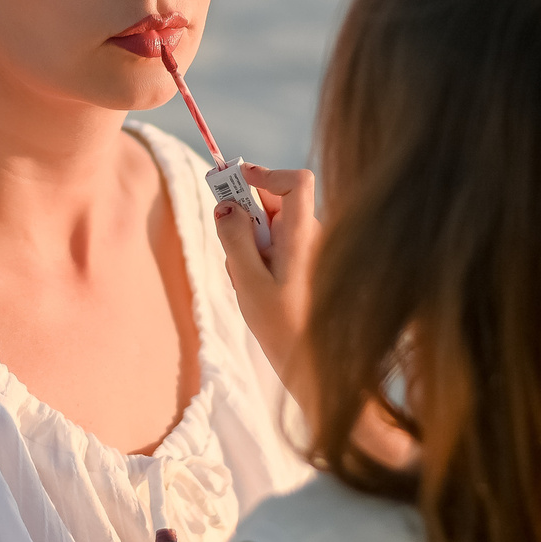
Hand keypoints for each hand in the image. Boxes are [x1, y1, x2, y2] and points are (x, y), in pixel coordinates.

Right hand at [214, 164, 317, 405]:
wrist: (315, 368)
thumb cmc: (283, 328)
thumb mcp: (248, 283)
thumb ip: (234, 240)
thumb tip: (225, 206)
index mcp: (302, 236)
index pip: (296, 181)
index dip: (265, 173)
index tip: (234, 180)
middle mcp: (313, 238)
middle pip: (278, 200)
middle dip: (247, 213)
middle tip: (228, 242)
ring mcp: (312, 252)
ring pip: (275, 225)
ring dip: (251, 239)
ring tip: (244, 277)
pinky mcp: (307, 267)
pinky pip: (279, 245)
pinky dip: (260, 256)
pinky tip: (256, 289)